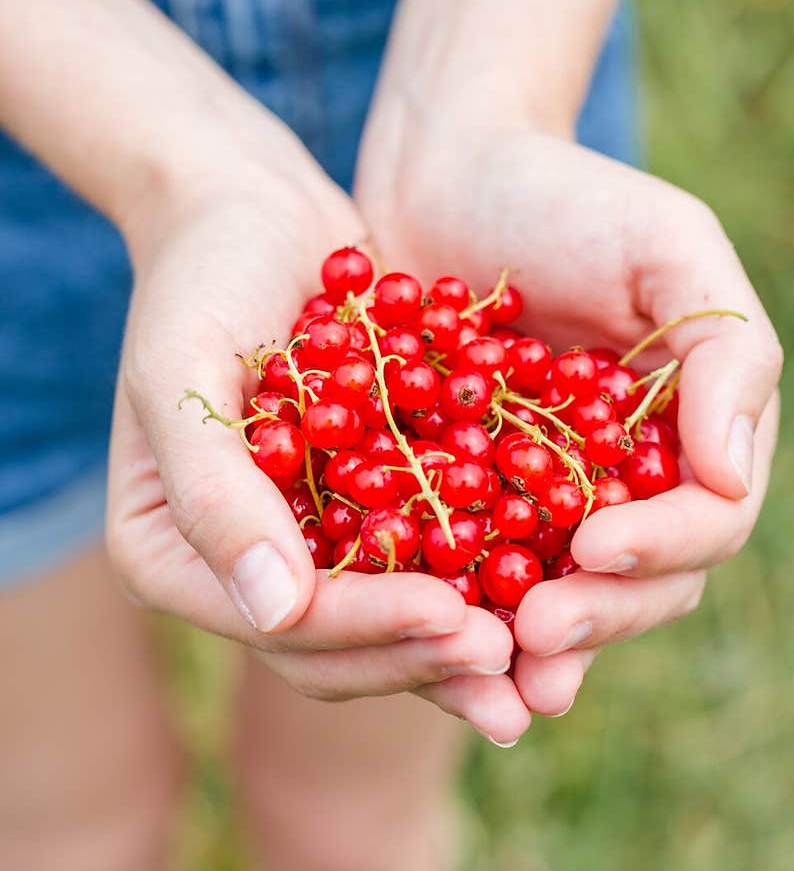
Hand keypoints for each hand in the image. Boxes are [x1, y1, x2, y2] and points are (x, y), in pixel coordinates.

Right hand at [106, 174, 524, 744]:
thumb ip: (216, 493)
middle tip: (508, 656)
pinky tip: (545, 589)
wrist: (253, 214)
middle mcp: (237, 570)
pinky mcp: (360, 515)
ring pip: (384, 625)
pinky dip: (477, 581)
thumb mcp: (184, 369)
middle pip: (334, 648)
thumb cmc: (200, 278)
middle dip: (421, 655)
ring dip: (458, 647)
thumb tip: (274, 612)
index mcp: (170, 556)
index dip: (367, 628)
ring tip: (539, 655)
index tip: (452, 615)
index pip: (278, 623)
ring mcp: (303, 548)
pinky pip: (421, 565)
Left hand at [355, 119, 781, 716]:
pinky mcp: (470, 507)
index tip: (595, 545)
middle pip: (639, 584)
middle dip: (596, 617)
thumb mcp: (668, 248)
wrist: (446, 176)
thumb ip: (724, 355)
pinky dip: (461, 616)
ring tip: (497, 677)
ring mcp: (551, 504)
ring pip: (562, 600)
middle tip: (537, 635)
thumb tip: (733, 478)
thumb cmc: (567, 197)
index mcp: (694, 437)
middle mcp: (632, 486)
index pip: (707, 522)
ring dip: (534, 650)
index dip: (660, 547)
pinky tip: (432, 643)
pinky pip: (474, 577)